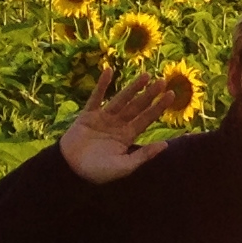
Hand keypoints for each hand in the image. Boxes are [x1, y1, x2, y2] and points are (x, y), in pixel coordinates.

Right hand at [60, 64, 178, 183]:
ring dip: (133, 88)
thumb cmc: (97, 172)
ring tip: (145, 75)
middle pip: (137, 106)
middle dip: (149, 94)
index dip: (158, 107)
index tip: (171, 94)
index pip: (146, 118)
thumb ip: (143, 156)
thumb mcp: (123, 166)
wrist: (70, 170)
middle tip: (163, 81)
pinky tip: (109, 70)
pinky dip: (102, 85)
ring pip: (121, 99)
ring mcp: (103, 118)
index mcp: (127, 136)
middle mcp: (118, 124)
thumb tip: (165, 145)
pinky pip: (96, 97)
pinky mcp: (88, 115)